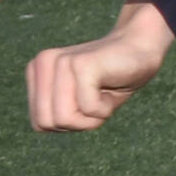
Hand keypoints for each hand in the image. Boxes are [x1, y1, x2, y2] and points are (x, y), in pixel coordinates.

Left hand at [26, 31, 169, 130]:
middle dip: (77, 123)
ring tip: (102, 92)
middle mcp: (42, 63)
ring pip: (64, 119)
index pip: (39, 124)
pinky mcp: (81, 64)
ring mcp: (61, 61)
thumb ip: (53, 113)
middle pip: (48, 123)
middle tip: (95, 99)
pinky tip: (111, 86)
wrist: (140, 49)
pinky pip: (88, 109)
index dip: (67, 124)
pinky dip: (105, 109)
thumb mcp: (75, 103)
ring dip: (91, 117)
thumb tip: (39, 126)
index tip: (84, 101)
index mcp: (35, 71)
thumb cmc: (109, 81)